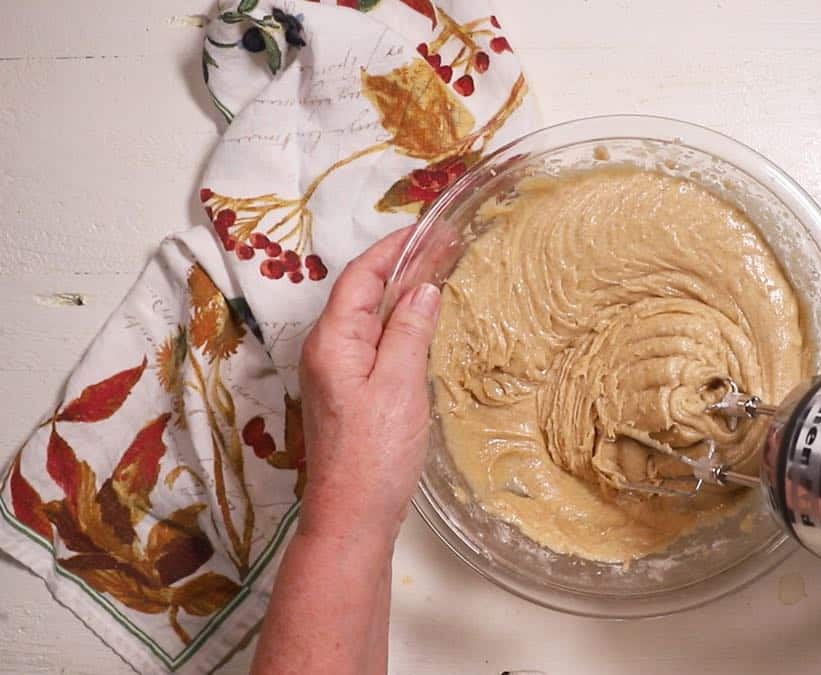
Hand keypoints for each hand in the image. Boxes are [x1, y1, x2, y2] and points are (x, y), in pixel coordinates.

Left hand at [297, 229, 440, 543]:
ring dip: (401, 292)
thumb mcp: (399, 385)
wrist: (351, 516)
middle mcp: (326, 350)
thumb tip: (423, 288)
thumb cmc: (374, 454)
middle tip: (444, 246)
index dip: (394, 249)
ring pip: (368, 317)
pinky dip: (398, 322)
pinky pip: (372, 342)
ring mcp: (335, 373)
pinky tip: (421, 323)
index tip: (429, 230)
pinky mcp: (348, 393)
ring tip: (438, 273)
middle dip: (401, 265)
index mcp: (333, 341)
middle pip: (362, 293)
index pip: (361, 277)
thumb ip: (409, 332)